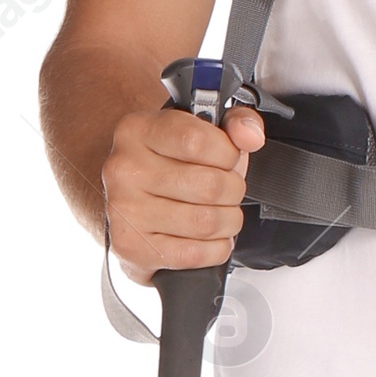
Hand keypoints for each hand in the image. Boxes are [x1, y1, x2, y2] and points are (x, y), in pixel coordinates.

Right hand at [102, 100, 264, 280]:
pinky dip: (215, 248)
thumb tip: (250, 135)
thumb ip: (232, 123)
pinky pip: (196, 253)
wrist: (128, 206)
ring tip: (219, 214)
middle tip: (226, 191)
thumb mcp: (196, 131)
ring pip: (207, 222)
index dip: (227, 153)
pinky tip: (207, 238)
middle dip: (233, 191)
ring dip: (228, 222)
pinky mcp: (132, 248)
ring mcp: (125, 211)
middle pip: (210, 186)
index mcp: (137, 130)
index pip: (197, 139)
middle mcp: (124, 169)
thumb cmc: (167, 167)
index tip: (227, 158)